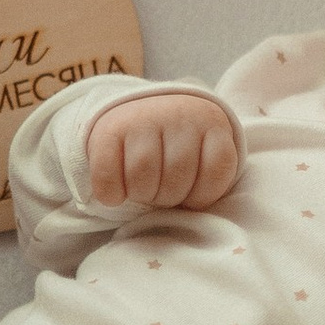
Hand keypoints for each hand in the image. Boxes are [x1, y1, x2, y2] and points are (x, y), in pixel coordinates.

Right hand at [87, 90, 242, 212]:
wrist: (140, 111)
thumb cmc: (178, 147)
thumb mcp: (204, 153)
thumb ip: (207, 179)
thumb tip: (192, 213)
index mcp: (210, 123)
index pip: (216, 170)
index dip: (203, 196)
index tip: (192, 196)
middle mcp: (178, 116)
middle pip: (177, 177)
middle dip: (169, 198)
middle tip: (162, 192)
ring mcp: (142, 120)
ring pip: (142, 176)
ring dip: (141, 195)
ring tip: (142, 191)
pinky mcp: (108, 131)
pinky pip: (108, 176)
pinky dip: (111, 195)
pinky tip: (117, 194)